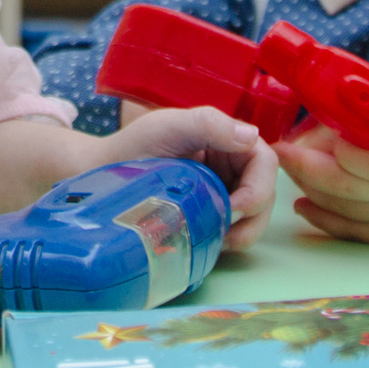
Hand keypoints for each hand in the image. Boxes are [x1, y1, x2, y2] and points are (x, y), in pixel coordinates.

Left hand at [92, 105, 278, 250]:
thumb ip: (210, 124)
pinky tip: (211, 243)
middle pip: (265, 193)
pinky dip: (230, 239)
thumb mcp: (170, 126)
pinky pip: (235, 229)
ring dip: (245, 233)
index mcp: (227, 139)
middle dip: (253, 216)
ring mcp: (222, 191)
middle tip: (227, 233)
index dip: (259, 187)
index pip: (264, 162)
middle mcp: (230, 165)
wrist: (103, 174)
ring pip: (255, 216)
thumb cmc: (135, 145)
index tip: (235, 207)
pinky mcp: (211, 213)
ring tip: (220, 241)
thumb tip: (252, 136)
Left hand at [273, 80, 368, 244]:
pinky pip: (353, 232)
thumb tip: (309, 125)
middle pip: (349, 190)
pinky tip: (304, 202)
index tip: (301, 138)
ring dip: (309, 190)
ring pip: (345, 211)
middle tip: (280, 152)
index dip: (334, 152)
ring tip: (292, 169)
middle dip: (305, 170)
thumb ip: (361, 108)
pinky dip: (322, 217)